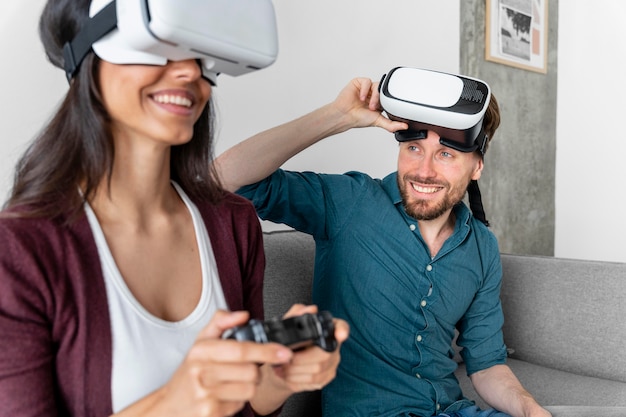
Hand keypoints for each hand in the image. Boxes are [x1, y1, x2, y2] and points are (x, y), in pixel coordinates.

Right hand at [122, 310, 292, 416]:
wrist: (169, 406)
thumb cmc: (188, 373)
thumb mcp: (200, 343)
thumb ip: (221, 323)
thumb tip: (243, 315)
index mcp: (201, 351)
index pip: (241, 350)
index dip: (266, 351)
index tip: (283, 352)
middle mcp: (202, 373)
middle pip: (251, 371)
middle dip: (255, 370)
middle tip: (242, 369)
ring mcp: (206, 395)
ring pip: (250, 388)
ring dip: (247, 386)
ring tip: (231, 382)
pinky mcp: (212, 413)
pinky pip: (241, 404)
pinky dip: (238, 400)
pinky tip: (224, 395)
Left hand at [266, 304, 349, 392]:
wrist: (280, 364)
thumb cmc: (286, 342)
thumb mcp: (286, 324)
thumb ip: (296, 313)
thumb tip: (310, 309)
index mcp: (326, 328)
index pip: (341, 327)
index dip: (342, 331)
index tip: (340, 335)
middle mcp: (333, 346)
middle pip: (324, 355)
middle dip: (300, 358)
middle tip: (285, 357)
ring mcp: (331, 363)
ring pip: (316, 371)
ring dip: (294, 370)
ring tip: (282, 366)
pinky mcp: (325, 378)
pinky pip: (312, 382)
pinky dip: (295, 379)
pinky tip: (287, 374)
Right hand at [331, 77, 407, 132]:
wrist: (344, 116)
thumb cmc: (357, 118)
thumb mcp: (378, 121)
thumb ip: (391, 125)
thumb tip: (404, 127)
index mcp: (379, 102)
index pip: (388, 97)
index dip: (388, 101)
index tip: (385, 108)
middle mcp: (373, 94)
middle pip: (383, 90)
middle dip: (380, 99)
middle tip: (374, 108)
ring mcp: (366, 88)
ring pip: (376, 86)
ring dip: (374, 95)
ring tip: (368, 104)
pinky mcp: (359, 83)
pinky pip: (367, 82)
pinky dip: (365, 89)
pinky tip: (361, 97)